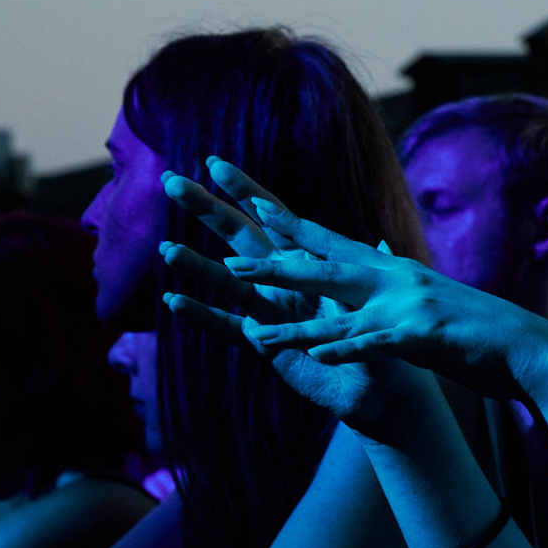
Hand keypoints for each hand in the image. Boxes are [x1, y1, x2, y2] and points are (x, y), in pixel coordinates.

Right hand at [156, 159, 401, 423]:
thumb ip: (370, 276)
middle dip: (206, 210)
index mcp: (307, 262)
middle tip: (172, 182)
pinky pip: (227, 327)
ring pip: (226, 281)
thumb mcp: (375, 302)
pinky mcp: (263, 343)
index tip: (215, 162)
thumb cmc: (378, 339)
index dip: (245, 191)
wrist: (379, 386)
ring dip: (196, 265)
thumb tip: (382, 246)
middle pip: (238, 238)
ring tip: (166, 248)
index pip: (271, 218)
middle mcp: (281, 281)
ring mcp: (269, 310)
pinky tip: (174, 302)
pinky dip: (202, 316)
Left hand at [218, 205, 547, 403]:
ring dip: (293, 316)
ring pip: (338, 308)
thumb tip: (383, 253)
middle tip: (228, 254)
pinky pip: (374, 343)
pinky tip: (317, 354)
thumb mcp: (432, 296)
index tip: (248, 200)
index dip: (288, 222)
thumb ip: (401, 275)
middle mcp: (396, 279)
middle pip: (323, 264)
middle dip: (273, 259)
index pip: (331, 240)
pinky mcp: (421, 338)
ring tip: (252, 319)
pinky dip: (345, 347)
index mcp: (394, 269)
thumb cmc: (477, 329)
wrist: (527, 348)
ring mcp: (408, 307)